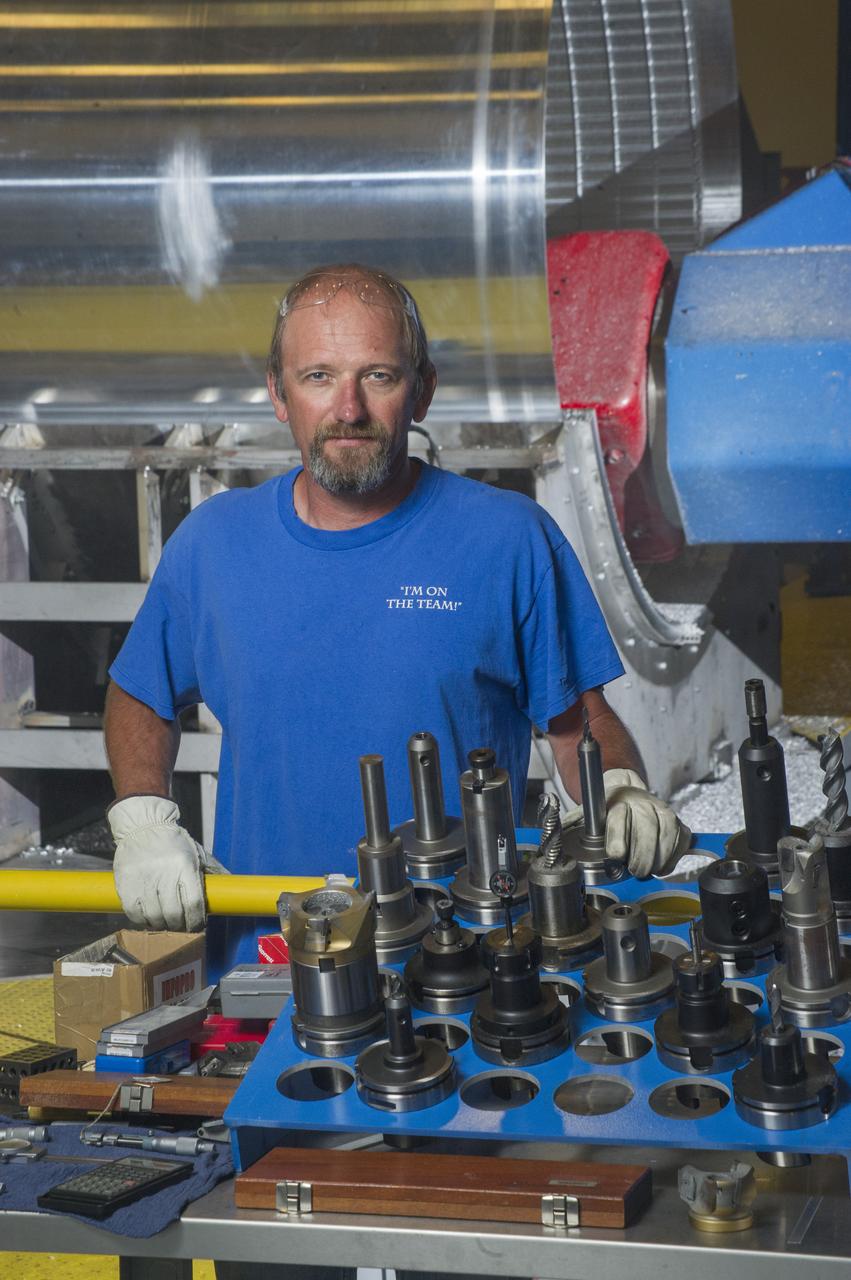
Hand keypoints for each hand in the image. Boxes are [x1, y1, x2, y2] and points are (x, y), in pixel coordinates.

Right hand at [108, 796, 225, 931]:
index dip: (197, 920)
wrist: (143, 826)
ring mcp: (143, 880)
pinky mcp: (125, 884)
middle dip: (180, 925)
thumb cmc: (173, 842)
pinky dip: (142, 921)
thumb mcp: (197, 852)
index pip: (194, 903)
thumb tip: (232, 885)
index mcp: (185, 866)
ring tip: (166, 921)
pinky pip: (134, 913)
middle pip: (174, 913)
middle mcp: (164, 874)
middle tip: (182, 925)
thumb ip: (214, 870)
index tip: (198, 924)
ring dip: (162, 925)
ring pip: (154, 916)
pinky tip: (149, 917)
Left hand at [563, 768, 690, 876]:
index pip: (618, 819)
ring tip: (647, 870)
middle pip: (647, 830)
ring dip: (657, 859)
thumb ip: (574, 826)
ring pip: (667, 835)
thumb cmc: (606, 809)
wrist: (626, 791)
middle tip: (634, 870)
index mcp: (616, 801)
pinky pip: (681, 840)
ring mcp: (662, 810)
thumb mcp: (586, 814)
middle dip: (640, 857)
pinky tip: (662, 865)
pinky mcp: (677, 820)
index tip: (615, 856)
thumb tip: (559, 839)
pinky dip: (673, 857)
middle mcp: (642, 802)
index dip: (617, 840)